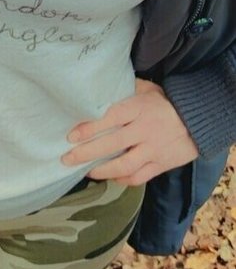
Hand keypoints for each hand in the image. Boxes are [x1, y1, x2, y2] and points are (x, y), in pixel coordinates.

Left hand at [61, 78, 198, 184]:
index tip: (71, 135)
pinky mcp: (162, 164)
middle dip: (86, 153)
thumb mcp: (148, 89)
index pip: (111, 118)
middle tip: (67, 158)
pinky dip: (123, 179)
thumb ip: (125, 90)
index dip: (90, 128)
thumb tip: (99, 89)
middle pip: (112, 145)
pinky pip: (139, 177)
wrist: (200, 119)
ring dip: (102, 171)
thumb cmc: (168, 102)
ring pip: (124, 165)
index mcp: (140, 109)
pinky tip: (111, 178)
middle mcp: (145, 130)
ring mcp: (154, 150)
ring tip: (85, 171)